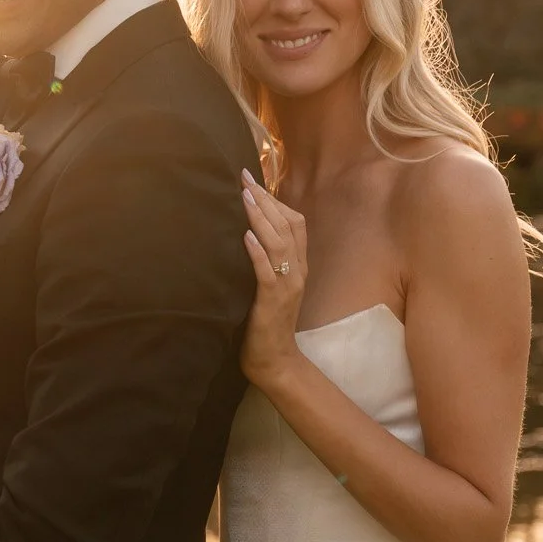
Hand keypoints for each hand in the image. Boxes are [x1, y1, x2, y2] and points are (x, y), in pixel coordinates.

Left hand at [240, 170, 308, 390]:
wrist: (277, 363)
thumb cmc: (267, 326)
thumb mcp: (269, 287)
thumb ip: (266, 263)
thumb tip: (246, 236)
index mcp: (298, 267)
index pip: (295, 223)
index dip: (276, 200)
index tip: (253, 181)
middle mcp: (297, 272)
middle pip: (288, 226)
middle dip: (266, 200)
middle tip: (244, 178)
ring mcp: (288, 286)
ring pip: (280, 243)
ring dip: (261, 218)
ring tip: (245, 197)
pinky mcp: (273, 302)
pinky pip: (268, 272)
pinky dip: (258, 252)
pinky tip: (246, 236)